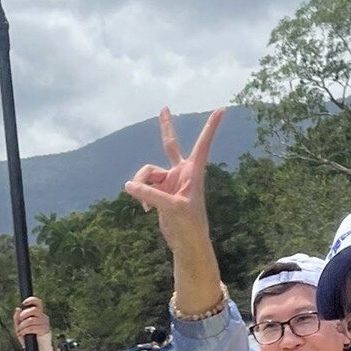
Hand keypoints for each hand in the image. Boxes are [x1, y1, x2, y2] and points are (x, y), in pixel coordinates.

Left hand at [13, 296, 51, 343]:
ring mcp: (45, 323)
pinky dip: (25, 330)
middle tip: (20, 320)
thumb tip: (18, 308)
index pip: (38, 302)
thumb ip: (18, 318)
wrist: (36, 350)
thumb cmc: (29, 338)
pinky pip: (32, 327)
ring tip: (19, 331)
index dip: (31, 300)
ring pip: (31, 320)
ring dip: (23, 325)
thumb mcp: (20, 327)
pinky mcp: (45, 330)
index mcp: (38, 314)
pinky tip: (22, 333)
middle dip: (24, 314)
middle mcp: (43, 317)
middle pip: (34, 310)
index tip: (23, 303)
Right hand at [125, 107, 226, 258]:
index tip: (222, 109)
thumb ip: (150, 194)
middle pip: (170, 145)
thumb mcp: (171, 208)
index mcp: (193, 171)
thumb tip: (128, 185)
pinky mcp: (160, 192)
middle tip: (164, 108)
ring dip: (141, 184)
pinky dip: (141, 195)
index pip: (202, 144)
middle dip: (166, 127)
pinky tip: (145, 210)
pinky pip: (143, 185)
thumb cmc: (189, 225)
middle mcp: (182, 173)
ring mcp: (170, 181)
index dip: (211, 126)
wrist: (187, 242)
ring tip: (146, 204)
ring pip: (147, 172)